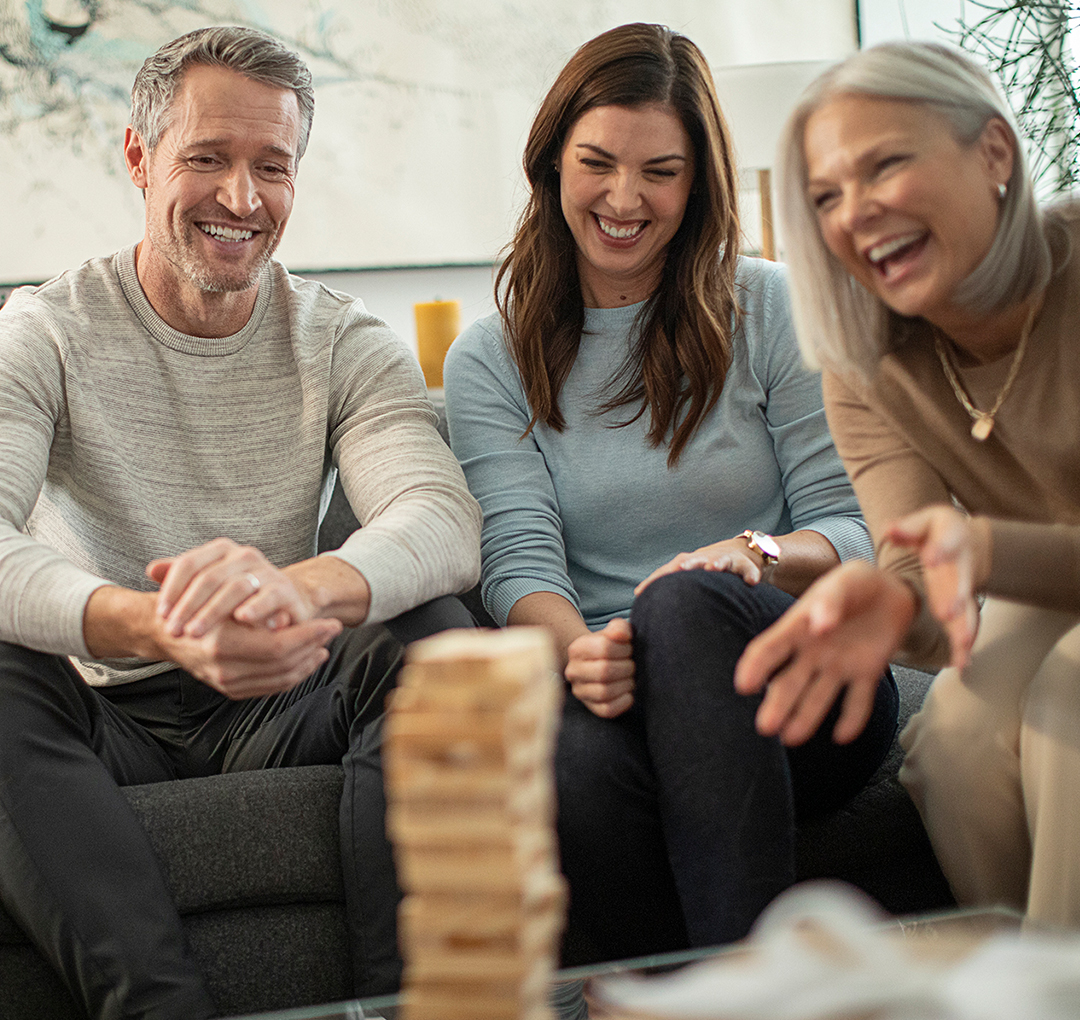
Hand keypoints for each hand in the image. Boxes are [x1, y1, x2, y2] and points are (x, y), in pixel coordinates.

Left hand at [147, 538, 312, 638]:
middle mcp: (244, 556)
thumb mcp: (210, 585)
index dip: (172, 589)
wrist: (286, 601)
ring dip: (212, 612)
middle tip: (174, 630)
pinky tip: (241, 620)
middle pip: (209, 577)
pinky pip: (268, 596)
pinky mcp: (285, 589)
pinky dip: (255, 607)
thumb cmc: (240, 596)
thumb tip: (152, 569)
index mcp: (222, 550)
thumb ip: (181, 576)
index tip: (161, 614)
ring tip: (196, 632)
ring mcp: (266, 571)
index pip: (190, 564)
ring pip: (235, 587)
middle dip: (188, 606)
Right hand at [154, 612, 342, 699]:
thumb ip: (251, 612)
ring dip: (307, 663)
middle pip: (284, 665)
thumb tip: (286, 620)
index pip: (279, 647)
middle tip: (332, 630)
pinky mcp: (230, 690)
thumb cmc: (192, 605)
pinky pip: (270, 687)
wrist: (162, 630)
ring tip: (323, 645)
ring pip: (280, 679)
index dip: (309, 636)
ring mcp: (227, 683)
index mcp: (222, 645)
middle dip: (314, 647)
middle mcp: (224, 669)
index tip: (330, 623)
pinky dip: (292, 675)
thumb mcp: (219, 598)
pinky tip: (306, 660)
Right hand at [564, 617, 634, 717]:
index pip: (603, 647)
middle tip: (633, 664)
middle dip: (626, 667)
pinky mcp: (591, 707)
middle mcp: (573, 671)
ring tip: (631, 678)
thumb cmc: (609, 647)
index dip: (623, 648)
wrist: (599, 663)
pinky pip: (607, 710)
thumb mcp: (613, 633)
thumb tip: (624, 633)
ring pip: (604, 692)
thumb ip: (619, 628)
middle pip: (604, 671)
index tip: (629, 648)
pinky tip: (629, 692)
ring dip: (625, 684)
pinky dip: (623, 702)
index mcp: (577, 648)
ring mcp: (580, 691)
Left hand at [635, 539, 766, 595]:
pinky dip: (750, 575)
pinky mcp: (746, 566)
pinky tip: (752, 582)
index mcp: (689, 563)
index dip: (656, 579)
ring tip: (714, 568)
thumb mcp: (688, 573)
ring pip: (722, 560)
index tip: (641, 592)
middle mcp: (705, 559)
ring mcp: (726, 560)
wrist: (740, 553)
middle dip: (689, 563)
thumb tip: (637, 596)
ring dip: (717, 563)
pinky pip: (749, 570)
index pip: (669, 571)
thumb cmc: (705, 568)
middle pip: (695, 560)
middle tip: (683, 567)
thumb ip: (667, 584)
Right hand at [734, 561, 916, 745]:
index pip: (770, 648)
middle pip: (789, 682)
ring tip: (792, 738)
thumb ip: (831, 600)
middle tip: (766, 727)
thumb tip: (818, 625)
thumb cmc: (859, 583)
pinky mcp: (866, 675)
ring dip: (805, 718)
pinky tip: (843, 736)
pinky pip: (858, 701)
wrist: (893, 590)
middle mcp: (812, 652)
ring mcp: (838, 666)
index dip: (755, 666)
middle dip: (777, 705)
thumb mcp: (845, 580)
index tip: (744, 685)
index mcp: (799, 626)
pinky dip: (852, 719)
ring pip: (817, 696)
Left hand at [884, 505, 989, 669]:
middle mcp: (961, 569)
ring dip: (965, 629)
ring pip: (967, 612)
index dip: (940, 550)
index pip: (946, 544)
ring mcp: (962, 591)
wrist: (963, 543)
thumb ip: (907, 528)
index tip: (932, 558)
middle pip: (961, 584)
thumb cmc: (937, 533)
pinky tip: (962, 665)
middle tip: (948, 612)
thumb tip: (891, 531)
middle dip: (956, 598)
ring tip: (962, 645)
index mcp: (951, 542)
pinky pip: (964, 629)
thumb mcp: (924, 523)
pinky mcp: (960, 609)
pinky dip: (964, 648)